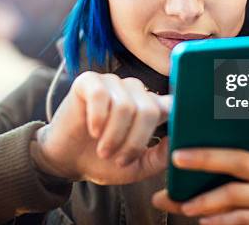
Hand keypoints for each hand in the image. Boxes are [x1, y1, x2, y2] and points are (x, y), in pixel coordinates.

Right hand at [35, 71, 171, 184]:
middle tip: (117, 158)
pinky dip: (98, 117)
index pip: (173, 103)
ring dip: (113, 135)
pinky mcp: (89, 81)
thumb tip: (181, 141)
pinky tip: (93, 130)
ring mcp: (112, 83)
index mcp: (150, 107)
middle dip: (134, 141)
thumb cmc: (103, 162)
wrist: (67, 161)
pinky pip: (101, 95)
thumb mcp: (137, 167)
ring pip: (125, 106)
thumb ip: (160, 156)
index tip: (179, 127)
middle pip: (149, 110)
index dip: (177, 113)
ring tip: (103, 150)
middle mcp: (134, 91)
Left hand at [152, 119, 248, 224]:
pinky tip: (206, 221)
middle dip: (204, 158)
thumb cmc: (245, 212)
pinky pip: (242, 217)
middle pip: (238, 159)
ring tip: (186, 207)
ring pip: (235, 192)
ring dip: (205, 200)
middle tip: (178, 158)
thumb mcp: (228, 193)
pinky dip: (220, 221)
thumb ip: (201, 188)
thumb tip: (159, 196)